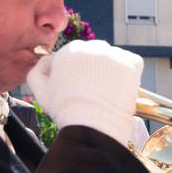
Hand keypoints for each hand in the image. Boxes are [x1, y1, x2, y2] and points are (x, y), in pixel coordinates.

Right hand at [27, 40, 142, 145]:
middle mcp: (92, 47)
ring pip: (114, 56)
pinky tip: (122, 84)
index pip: (76, 53)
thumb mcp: (40, 90)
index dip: (78, 69)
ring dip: (113, 68)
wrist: (92, 124)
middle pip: (96, 52)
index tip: (80, 84)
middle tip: (96, 88)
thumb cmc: (65, 110)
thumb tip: (48, 59)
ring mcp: (113, 55)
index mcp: (70, 50)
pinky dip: (130, 70)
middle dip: (96, 67)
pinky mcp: (131, 66)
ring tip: (109, 89)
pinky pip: (133, 62)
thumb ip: (38, 69)